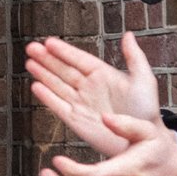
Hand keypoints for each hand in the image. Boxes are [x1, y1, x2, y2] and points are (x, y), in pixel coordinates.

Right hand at [27, 33, 160, 157]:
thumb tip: (128, 35)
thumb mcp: (144, 80)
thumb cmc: (146, 112)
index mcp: (103, 75)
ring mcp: (81, 103)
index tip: (49, 42)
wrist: (142, 140)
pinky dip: (46, 97)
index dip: (63, 50)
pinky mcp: (75, 120)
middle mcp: (89, 88)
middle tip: (31, 48)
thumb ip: (134, 57)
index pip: (78, 59)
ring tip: (30, 63)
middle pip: (63, 70)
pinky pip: (57, 106)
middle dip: (46, 59)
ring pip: (57, 85)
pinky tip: (36, 87)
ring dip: (43, 74)